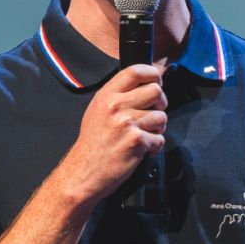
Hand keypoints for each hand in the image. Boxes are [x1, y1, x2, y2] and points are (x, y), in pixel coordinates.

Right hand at [62, 64, 165, 201]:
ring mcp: (126, 123)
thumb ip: (117, 97)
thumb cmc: (92, 144)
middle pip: (155, 91)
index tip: (157, 81)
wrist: (83, 172)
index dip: (152, 74)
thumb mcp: (97, 111)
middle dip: (161, 103)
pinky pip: (159, 138)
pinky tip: (142, 150)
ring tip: (145, 136)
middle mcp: (116, 106)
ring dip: (158, 128)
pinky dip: (155, 146)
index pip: (135, 71)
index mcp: (106, 96)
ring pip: (161, 116)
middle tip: (153, 113)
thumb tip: (144, 85)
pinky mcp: (136, 141)